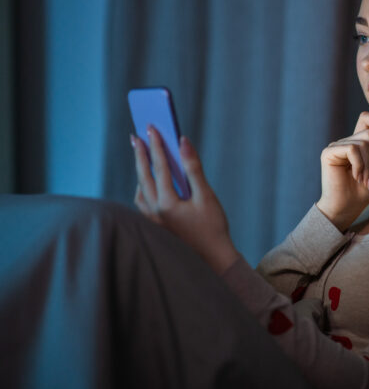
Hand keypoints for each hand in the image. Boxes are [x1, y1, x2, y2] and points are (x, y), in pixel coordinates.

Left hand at [131, 126, 239, 273]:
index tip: (152, 127)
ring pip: (139, 190)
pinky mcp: (154, 227)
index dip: (155, 145)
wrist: (212, 261)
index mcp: (167, 203)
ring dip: (140, 172)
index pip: (158, 167)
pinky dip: (143, 188)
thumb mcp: (207, 196)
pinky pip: (142, 202)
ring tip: (141, 156)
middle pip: (143, 176)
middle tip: (136, 136)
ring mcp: (151, 221)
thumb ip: (193, 168)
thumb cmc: (213, 229)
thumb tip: (183, 143)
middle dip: (140, 154)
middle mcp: (154, 212)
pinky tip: (148, 184)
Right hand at [316, 112, 368, 231]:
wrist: (346, 208)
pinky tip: (355, 177)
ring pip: (363, 142)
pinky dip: (359, 165)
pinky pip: (352, 149)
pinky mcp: (329, 152)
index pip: (367, 119)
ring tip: (365, 181)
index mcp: (357, 143)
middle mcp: (346, 142)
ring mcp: (336, 146)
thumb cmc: (362, 191)